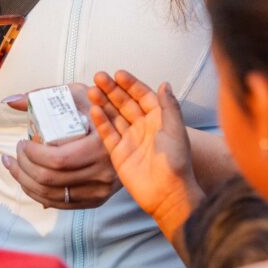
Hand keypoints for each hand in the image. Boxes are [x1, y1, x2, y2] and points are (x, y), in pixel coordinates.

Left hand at [3, 83, 120, 209]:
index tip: (23, 142)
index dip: (33, 155)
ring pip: (52, 196)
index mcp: (101, 144)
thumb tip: (11, 101)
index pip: (58, 159)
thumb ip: (43, 95)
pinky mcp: (97, 199)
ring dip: (25, 183)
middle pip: (51, 180)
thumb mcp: (77, 95)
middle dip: (23, 168)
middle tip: (17, 153)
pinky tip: (27, 181)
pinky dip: (38, 195)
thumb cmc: (100, 109)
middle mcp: (104, 171)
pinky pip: (61, 204)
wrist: (132, 131)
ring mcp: (101, 189)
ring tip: (14, 166)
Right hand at [89, 70, 201, 242]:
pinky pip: (108, 134)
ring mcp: (130, 140)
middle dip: (112, 90)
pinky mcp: (119, 154)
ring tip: (91, 90)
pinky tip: (93, 110)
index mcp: (159, 119)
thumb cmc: (176, 161)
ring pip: (114, 116)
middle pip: (125, 103)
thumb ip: (169, 106)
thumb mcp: (176, 130)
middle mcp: (144, 127)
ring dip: (104, 103)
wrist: (167, 193)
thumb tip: (164, 84)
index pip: (143, 96)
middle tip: (98, 77)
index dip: (131, 84)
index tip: (118, 73)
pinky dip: (101, 122)